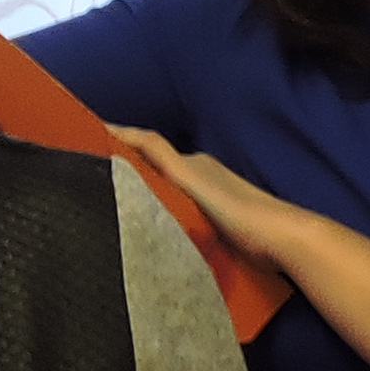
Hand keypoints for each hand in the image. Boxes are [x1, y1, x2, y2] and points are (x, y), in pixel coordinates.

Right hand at [105, 126, 313, 267]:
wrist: (283, 239)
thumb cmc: (238, 211)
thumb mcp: (191, 180)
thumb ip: (160, 157)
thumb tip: (121, 131)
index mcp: (192, 163)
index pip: (147, 146)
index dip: (119, 140)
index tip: (86, 138)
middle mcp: (200, 175)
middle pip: (156, 168)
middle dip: (127, 167)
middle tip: (90, 175)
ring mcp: (210, 199)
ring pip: (167, 190)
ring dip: (143, 191)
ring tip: (111, 203)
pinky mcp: (218, 222)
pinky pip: (179, 209)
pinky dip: (161, 210)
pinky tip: (151, 226)